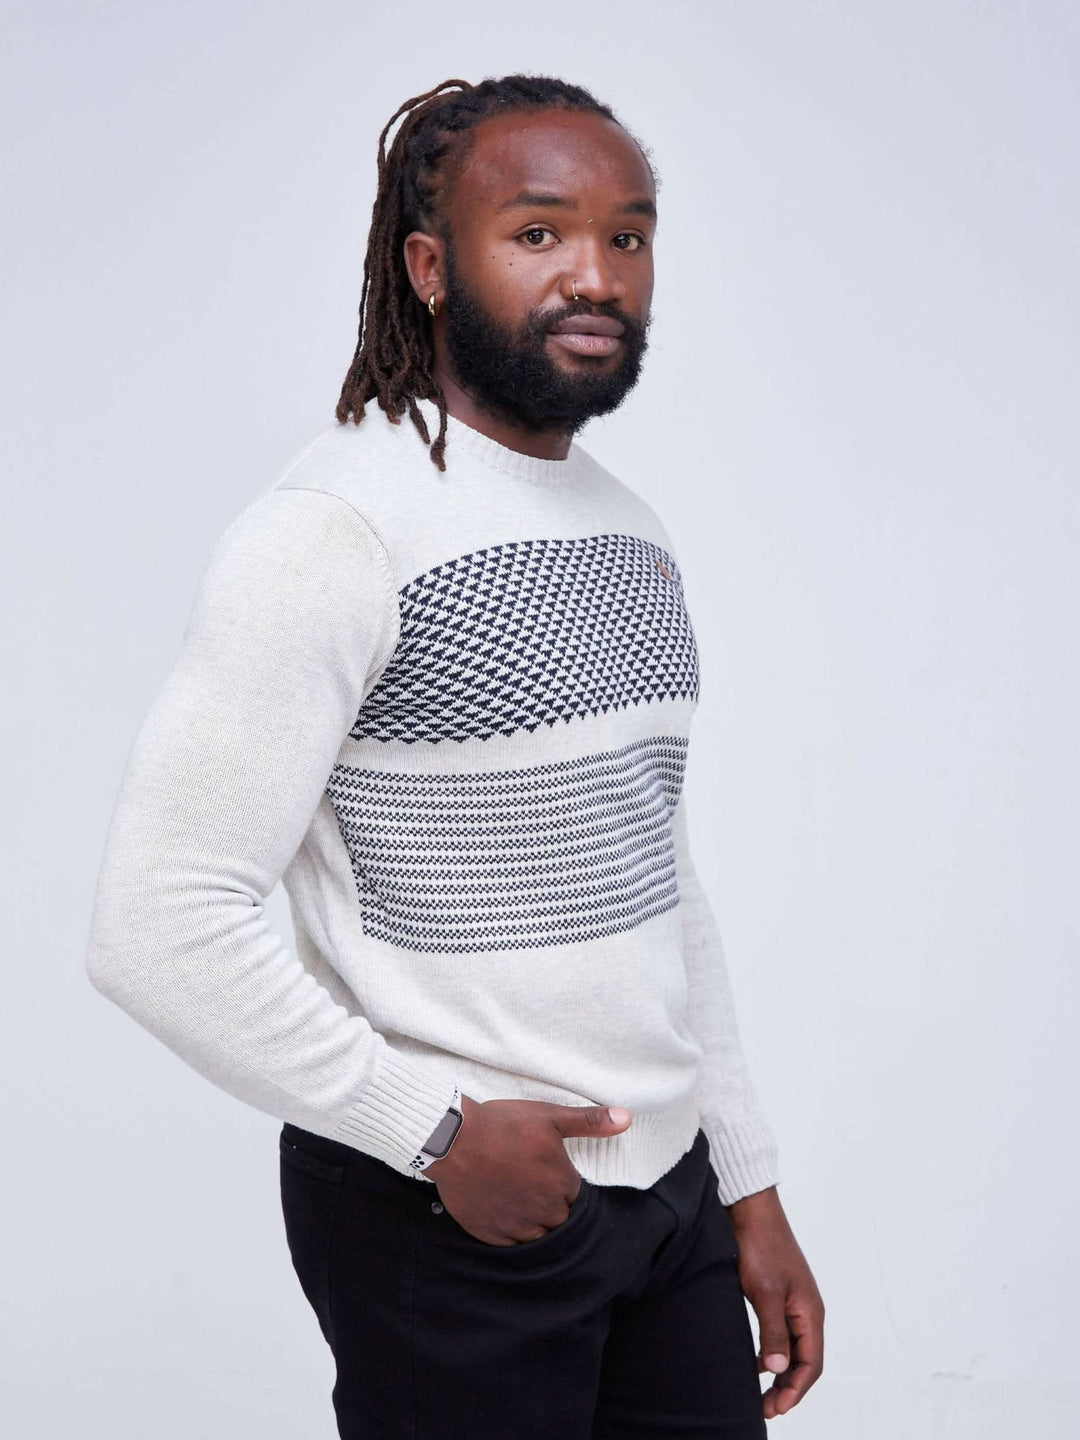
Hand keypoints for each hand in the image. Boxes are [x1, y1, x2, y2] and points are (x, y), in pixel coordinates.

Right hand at [424, 1094, 632, 1244]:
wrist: (454, 1139)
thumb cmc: (504, 1125)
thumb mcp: (550, 1116)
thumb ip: (590, 1122)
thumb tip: (627, 1119)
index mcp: (562, 1185)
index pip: (575, 1197)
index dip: (563, 1184)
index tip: (547, 1171)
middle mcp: (544, 1212)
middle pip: (559, 1219)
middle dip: (551, 1205)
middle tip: (530, 1181)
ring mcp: (516, 1226)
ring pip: (537, 1235)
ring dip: (532, 1221)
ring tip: (516, 1196)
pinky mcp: (491, 1234)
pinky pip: (510, 1242)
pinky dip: (509, 1229)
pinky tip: (500, 1208)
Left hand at [726, 1186, 824, 1418]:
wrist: (750, 1211)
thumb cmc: (761, 1246)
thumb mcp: (765, 1292)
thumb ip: (773, 1331)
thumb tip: (778, 1369)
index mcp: (811, 1312)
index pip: (811, 1364)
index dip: (795, 1390)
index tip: (776, 1408)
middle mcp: (806, 1310)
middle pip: (804, 1360)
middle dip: (788, 1387)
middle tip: (765, 1408)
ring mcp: (791, 1303)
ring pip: (791, 1348)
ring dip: (779, 1372)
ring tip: (760, 1392)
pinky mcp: (776, 1296)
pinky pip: (779, 1334)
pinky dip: (771, 1353)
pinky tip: (755, 1361)